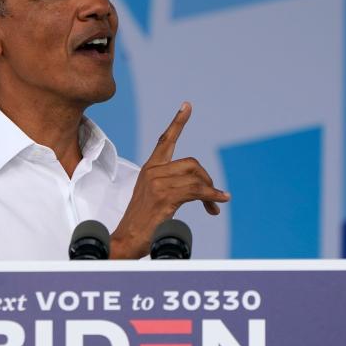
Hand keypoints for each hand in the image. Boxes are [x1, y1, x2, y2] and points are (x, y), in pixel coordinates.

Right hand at [110, 102, 229, 258]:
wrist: (126, 240)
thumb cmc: (142, 224)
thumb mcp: (154, 198)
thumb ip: (172, 186)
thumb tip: (203, 190)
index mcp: (149, 169)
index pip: (165, 140)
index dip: (178, 122)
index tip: (187, 106)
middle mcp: (152, 172)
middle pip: (192, 163)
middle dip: (206, 179)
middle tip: (212, 197)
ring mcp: (157, 183)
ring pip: (196, 178)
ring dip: (210, 193)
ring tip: (213, 207)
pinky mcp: (165, 197)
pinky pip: (197, 191)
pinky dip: (212, 197)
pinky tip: (218, 202)